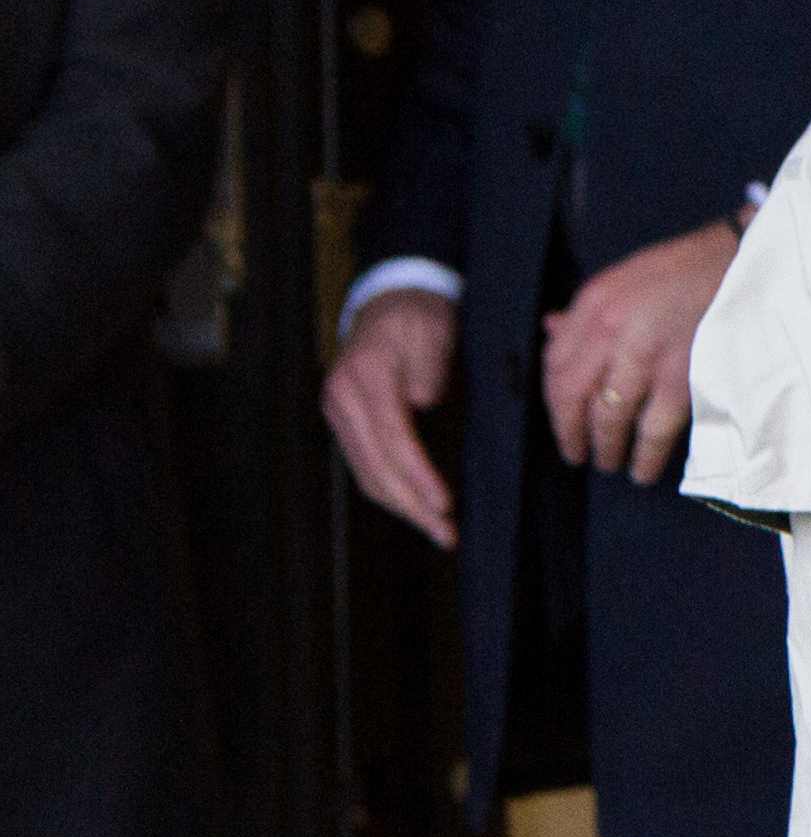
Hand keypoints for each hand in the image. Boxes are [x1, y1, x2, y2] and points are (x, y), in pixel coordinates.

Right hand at [320, 289, 460, 545]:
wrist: (389, 302)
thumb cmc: (420, 318)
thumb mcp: (433, 331)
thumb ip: (430, 367)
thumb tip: (424, 404)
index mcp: (365, 376)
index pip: (392, 437)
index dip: (418, 474)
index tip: (445, 503)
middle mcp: (342, 397)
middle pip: (375, 464)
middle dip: (412, 505)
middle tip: (446, 534)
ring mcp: (338, 411)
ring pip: (366, 473)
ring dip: (402, 507)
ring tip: (438, 532)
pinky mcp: (345, 422)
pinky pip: (365, 466)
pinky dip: (390, 491)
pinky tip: (415, 510)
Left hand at [535, 214, 743, 484]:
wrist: (746, 263)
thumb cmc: (688, 270)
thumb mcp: (625, 280)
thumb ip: (588, 310)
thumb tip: (552, 330)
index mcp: (595, 304)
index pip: (556, 364)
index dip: (554, 402)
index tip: (563, 421)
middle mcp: (612, 330)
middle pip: (574, 396)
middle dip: (571, 433)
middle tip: (577, 454)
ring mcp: (647, 356)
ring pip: (610, 418)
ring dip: (607, 448)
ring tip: (611, 464)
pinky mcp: (684, 378)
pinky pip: (654, 429)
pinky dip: (645, 455)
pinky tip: (643, 469)